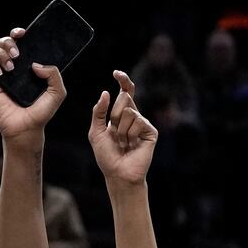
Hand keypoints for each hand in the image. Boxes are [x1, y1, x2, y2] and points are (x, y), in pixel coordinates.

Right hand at [0, 28, 66, 142]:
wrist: (26, 129)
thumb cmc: (40, 113)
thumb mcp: (57, 93)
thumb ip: (54, 75)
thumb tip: (35, 64)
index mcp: (26, 66)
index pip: (19, 42)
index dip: (18, 33)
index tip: (23, 33)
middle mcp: (12, 68)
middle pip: (3, 42)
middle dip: (8, 41)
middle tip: (17, 54)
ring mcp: (0, 75)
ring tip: (10, 68)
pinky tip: (0, 73)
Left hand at [89, 71, 157, 185]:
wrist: (118, 174)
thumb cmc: (107, 157)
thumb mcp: (95, 132)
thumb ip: (98, 112)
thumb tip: (106, 92)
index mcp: (121, 115)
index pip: (125, 93)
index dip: (123, 81)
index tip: (116, 73)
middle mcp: (133, 116)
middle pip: (124, 99)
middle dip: (114, 116)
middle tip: (115, 135)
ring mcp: (143, 123)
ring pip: (129, 111)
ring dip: (121, 129)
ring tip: (124, 143)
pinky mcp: (151, 131)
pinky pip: (138, 121)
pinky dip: (131, 134)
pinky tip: (132, 145)